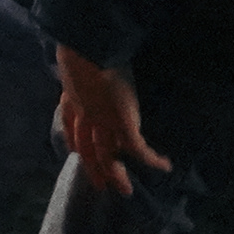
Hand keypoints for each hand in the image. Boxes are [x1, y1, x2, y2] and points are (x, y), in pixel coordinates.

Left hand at [53, 42, 171, 196]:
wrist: (88, 48)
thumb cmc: (83, 44)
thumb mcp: (78, 57)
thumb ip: (82, 63)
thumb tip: (88, 53)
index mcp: (73, 96)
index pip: (69, 123)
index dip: (72, 139)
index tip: (74, 151)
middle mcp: (85, 113)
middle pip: (86, 147)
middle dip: (93, 166)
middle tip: (100, 185)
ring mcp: (103, 122)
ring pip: (108, 156)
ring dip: (117, 174)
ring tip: (126, 189)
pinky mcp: (122, 123)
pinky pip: (138, 148)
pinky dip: (152, 158)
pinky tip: (164, 165)